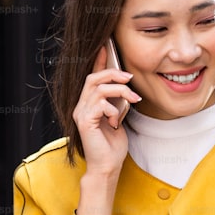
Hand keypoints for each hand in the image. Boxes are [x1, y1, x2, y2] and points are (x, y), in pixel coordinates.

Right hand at [71, 46, 140, 176]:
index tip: (107, 47)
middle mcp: (81, 107)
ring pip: (98, 88)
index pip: (92, 78)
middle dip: (113, 73)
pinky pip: (99, 104)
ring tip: (132, 99)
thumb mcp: (118, 118)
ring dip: (119, 90)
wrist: (107, 167)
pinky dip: (112, 108)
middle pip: (93, 78)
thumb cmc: (112, 147)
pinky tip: (116, 119)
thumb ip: (117, 103)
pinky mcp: (85, 122)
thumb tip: (125, 89)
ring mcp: (81, 114)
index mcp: (89, 105)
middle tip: (129, 78)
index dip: (100, 62)